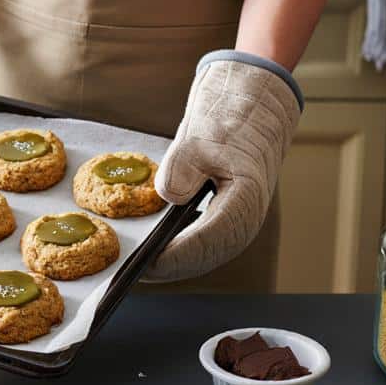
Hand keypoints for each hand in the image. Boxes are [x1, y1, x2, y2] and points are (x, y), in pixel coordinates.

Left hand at [145, 53, 302, 282]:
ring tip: (140, 266)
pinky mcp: (231, 224)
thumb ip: (182, 169)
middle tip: (133, 271)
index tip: (145, 263)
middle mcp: (247, 221)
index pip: (206, 242)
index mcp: (245, 201)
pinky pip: (206, 247)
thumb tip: (169, 196)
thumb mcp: (198, 139)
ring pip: (206, 257)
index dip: (173, 256)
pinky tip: (158, 250)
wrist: (252, 112)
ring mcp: (241, 225)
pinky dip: (182, 252)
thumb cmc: (228, 123)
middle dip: (169, 267)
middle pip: (205, 258)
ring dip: (174, 264)